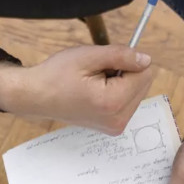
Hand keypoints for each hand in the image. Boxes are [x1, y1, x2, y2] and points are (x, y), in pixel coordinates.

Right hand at [0, 46, 155, 134]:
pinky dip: (117, 93)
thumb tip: (147, 59)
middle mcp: (118, 120)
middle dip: (125, 73)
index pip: (145, 73)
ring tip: (94, 83)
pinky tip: (96, 92)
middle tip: (97, 73)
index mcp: (113, 102)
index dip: (127, 61)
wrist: (37, 96)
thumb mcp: (89, 56)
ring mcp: (116, 127)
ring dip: (121, 82)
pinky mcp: (113, 128)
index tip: (105, 62)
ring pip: (137, 93)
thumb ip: (121, 55)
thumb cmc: (57, 74)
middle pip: (143, 84)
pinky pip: (128, 102)